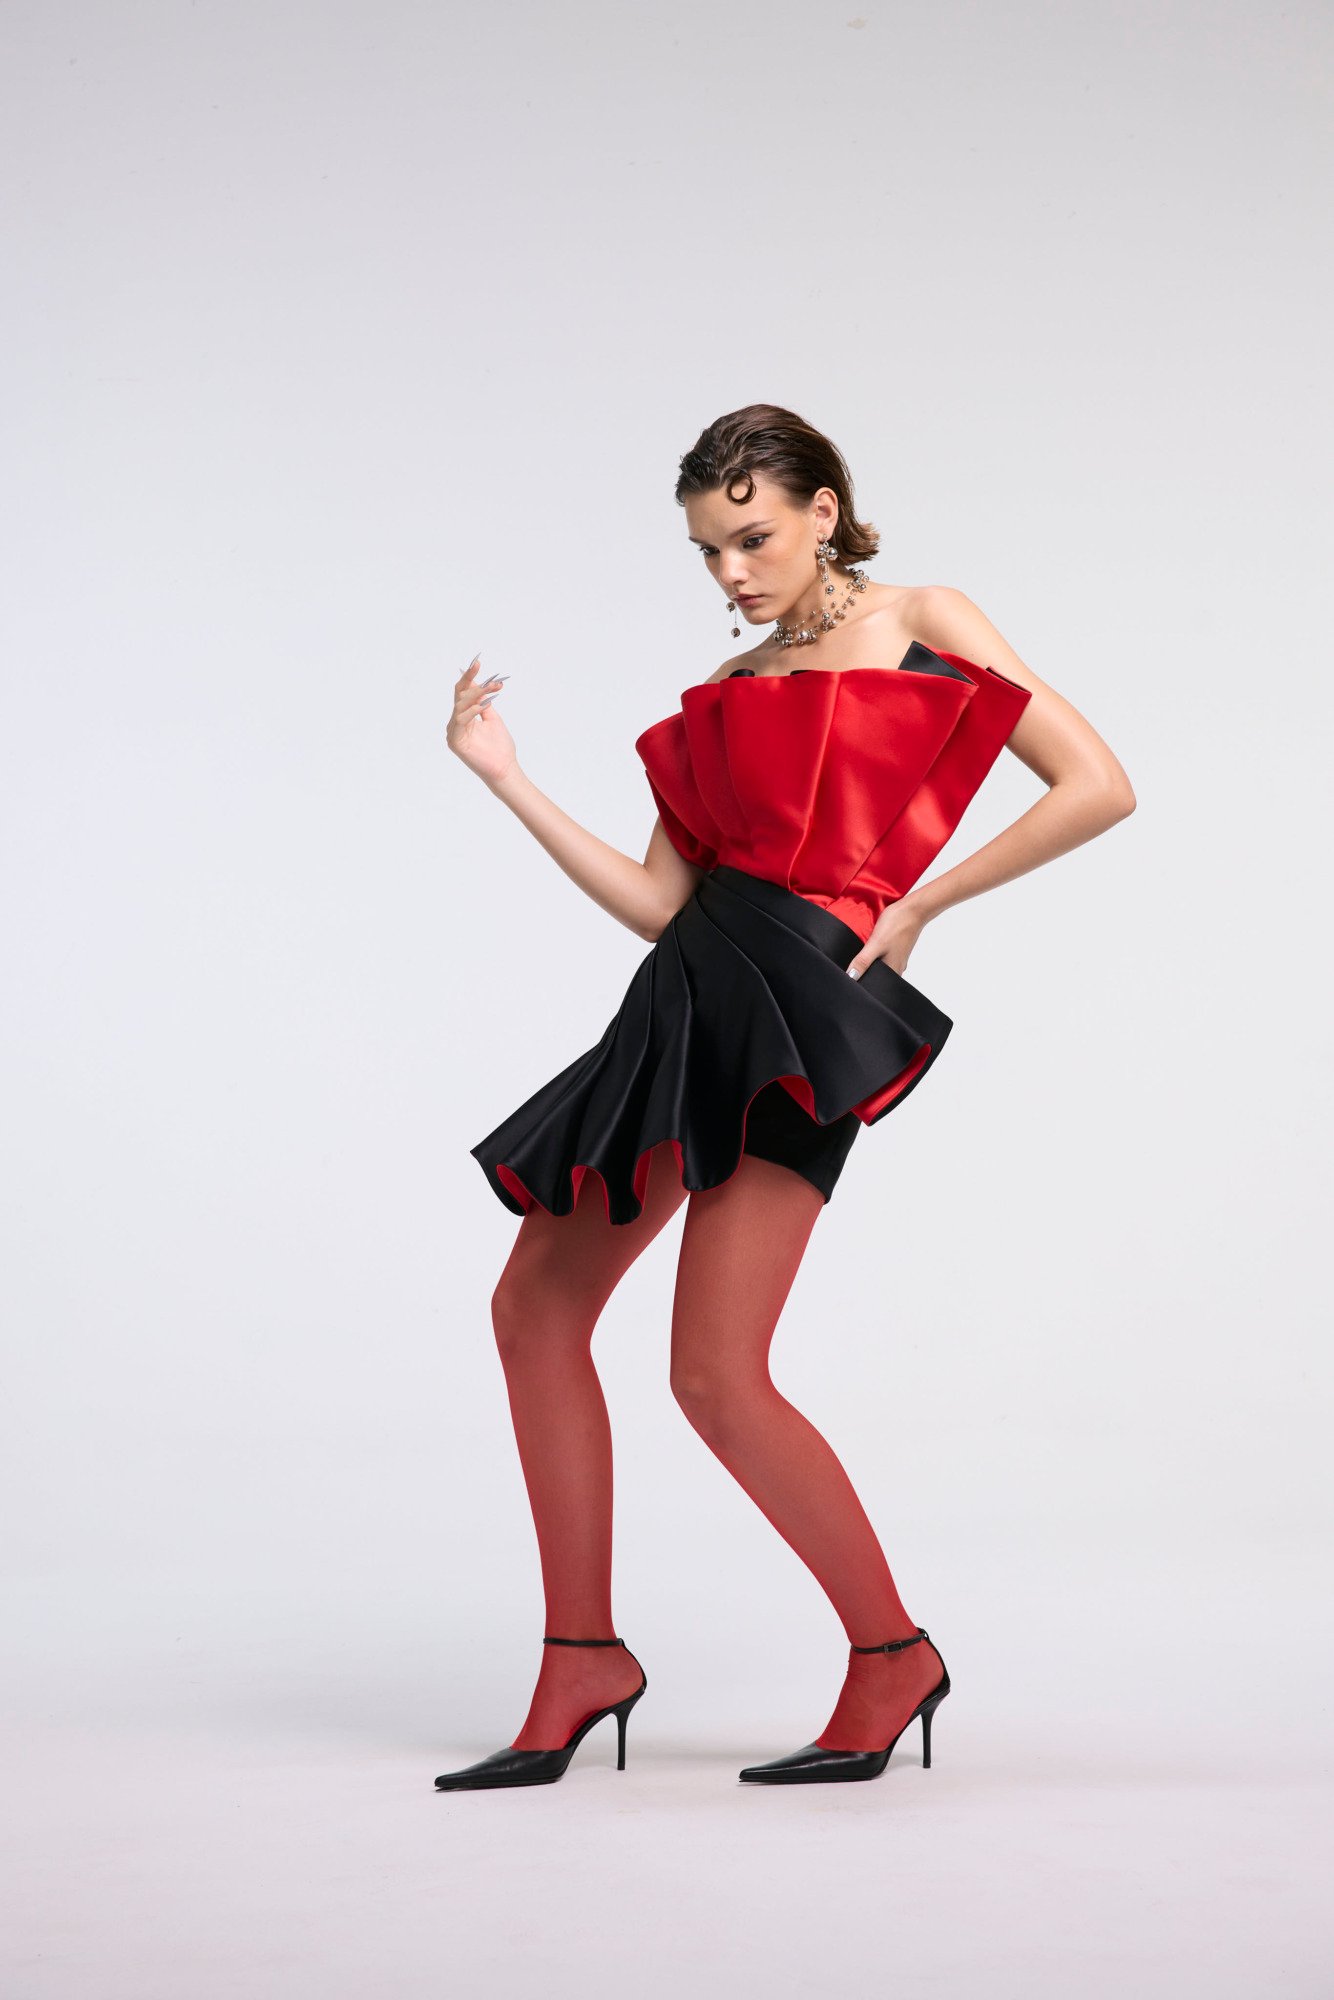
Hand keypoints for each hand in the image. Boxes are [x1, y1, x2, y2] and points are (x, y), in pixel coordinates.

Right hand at [447, 655, 516, 787]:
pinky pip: (461, 720)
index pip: (462, 692)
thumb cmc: (500, 747)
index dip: (468, 677)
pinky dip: (472, 711)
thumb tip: (479, 683)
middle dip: (473, 682)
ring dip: (476, 694)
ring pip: (460, 705)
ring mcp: (454, 732)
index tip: (477, 662)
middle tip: (485, 672)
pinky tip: (484, 705)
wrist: (504, 768)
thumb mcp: (493, 719)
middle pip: (459, 696)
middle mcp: (456, 723)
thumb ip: (484, 702)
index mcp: (464, 717)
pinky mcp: (455, 741)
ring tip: (492, 688)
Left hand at [846, 898, 927, 980]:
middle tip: (853, 964)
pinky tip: (871, 947)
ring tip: (861, 955)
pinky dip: (876, 954)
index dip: (861, 982)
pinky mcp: (897, 949)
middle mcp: (897, 967)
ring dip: (870, 962)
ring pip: (880, 965)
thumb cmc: (897, 925)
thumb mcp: (876, 943)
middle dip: (864, 972)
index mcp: (892, 971)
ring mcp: (898, 958)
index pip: (873, 984)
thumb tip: (851, 977)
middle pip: (876, 975)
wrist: (914, 909)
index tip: (850, 977)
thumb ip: (863, 961)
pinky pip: (883, 957)